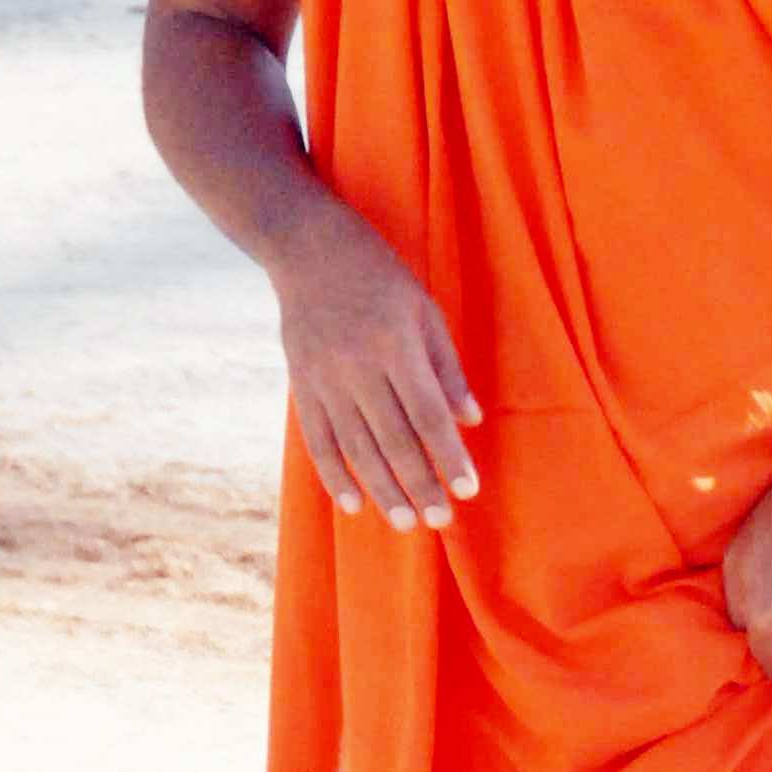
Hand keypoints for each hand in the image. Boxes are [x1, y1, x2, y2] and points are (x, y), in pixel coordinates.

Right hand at [272, 201, 481, 531]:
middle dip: (420, 484)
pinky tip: (352, 503)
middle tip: (439, 520)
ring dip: (382, 489)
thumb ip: (446, 369)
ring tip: (404, 522)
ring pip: (356, 447)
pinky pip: (317, 439)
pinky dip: (333, 474)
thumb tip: (470, 421)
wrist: (307, 248)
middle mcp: (358, 367)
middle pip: (394, 439)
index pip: (428, 415)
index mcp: (396, 345)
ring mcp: (325, 378)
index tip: (467, 490)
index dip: (448, 456)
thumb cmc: (380, 277)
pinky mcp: (301, 384)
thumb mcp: (424, 310)